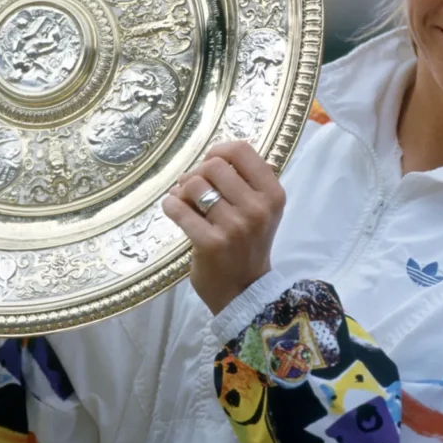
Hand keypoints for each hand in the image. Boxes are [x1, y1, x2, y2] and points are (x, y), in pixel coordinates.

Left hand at [162, 141, 285, 314]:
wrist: (243, 291)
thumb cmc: (248, 245)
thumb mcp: (262, 210)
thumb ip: (246, 180)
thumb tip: (214, 153)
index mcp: (273, 194)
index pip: (241, 151)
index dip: (219, 151)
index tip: (210, 163)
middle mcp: (258, 208)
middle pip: (214, 165)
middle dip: (197, 173)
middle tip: (194, 189)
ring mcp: (235, 227)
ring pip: (194, 185)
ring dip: (182, 190)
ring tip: (184, 201)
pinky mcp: (211, 243)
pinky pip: (178, 208)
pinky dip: (170, 205)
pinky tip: (173, 209)